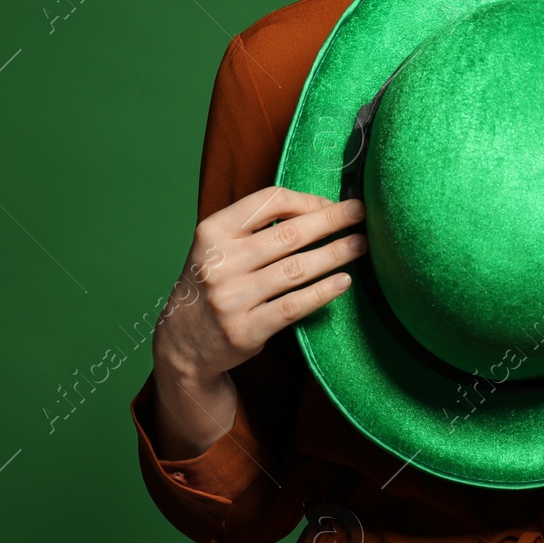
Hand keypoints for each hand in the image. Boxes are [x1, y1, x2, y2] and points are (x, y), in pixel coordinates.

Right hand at [150, 186, 365, 457]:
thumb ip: (255, 226)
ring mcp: (231, 298)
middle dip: (331, 221)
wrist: (182, 342)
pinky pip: (294, 305)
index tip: (331, 204)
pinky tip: (344, 281)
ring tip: (360, 245)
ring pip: (297, 269)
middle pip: (289, 234)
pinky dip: (323, 292)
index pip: (269, 202)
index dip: (306, 200)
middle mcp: (219, 263)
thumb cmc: (214, 282)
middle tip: (361, 213)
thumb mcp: (218, 246)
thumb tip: (318, 205)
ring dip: (335, 254)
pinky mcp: (245, 330)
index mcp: (212, 232)